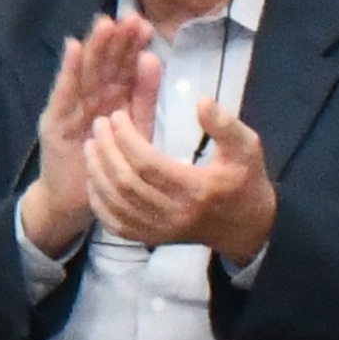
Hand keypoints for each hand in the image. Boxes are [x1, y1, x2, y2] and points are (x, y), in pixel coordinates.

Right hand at [19, 10, 147, 259]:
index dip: (132, 45)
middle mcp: (90, 98)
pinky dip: (69, 71)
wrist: (74, 203)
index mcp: (112, 99)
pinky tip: (74, 49)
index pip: (123, 67)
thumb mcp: (135, 129)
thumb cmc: (108, 165)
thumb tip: (154, 58)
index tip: (145, 24)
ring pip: (86, 73)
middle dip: (115, 40)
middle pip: (104, 64)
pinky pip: (64, 93)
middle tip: (128, 16)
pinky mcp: (54, 122)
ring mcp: (70, 108)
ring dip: (95, 48)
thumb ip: (144, 97)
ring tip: (104, 24)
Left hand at [86, 93, 277, 270]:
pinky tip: (94, 179)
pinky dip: (100, 202)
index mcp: (197, 189)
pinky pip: (116, 224)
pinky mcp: (152, 238)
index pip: (148, 163)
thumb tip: (201, 101)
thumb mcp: (247, 148)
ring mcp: (161, 230)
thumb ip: (225, 125)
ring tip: (91, 145)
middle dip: (107, 151)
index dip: (126, 138)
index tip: (117, 116)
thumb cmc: (245, 181)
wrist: (247, 227)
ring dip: (97, 173)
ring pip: (116, 203)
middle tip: (98, 125)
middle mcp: (175, 214)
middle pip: (126, 182)